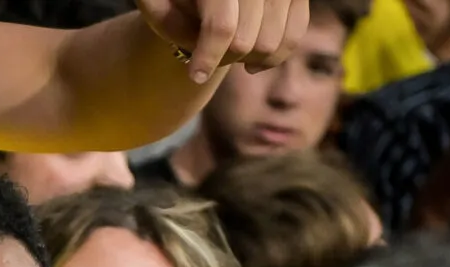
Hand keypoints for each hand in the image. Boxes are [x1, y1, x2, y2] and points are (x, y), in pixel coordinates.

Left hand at [139, 0, 311, 82]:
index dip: (209, 56)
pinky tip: (252, 61)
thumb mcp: (156, 1)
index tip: (195, 76)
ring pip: (272, 42)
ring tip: (227, 54)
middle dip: (223, 58)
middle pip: (246, 40)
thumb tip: (154, 4)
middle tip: (209, 57)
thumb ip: (156, 10)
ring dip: (246, 59)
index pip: (222, 26)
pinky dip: (274, 56)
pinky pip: (294, 34)